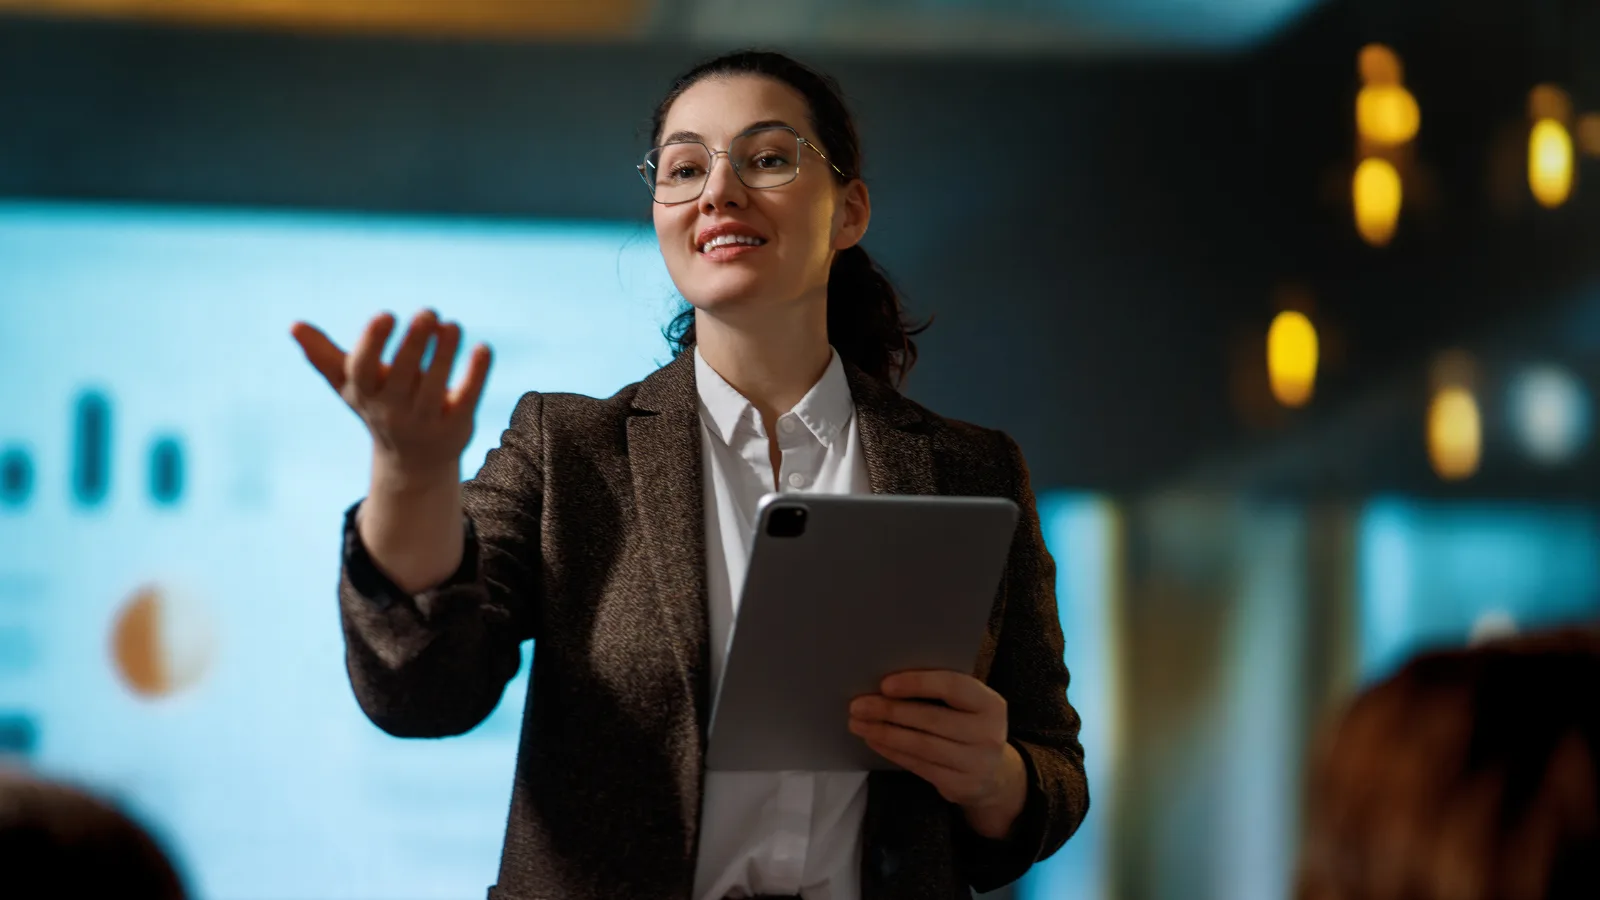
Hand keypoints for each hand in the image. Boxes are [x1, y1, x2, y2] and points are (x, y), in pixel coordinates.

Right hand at [291, 310, 491, 478]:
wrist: (412, 461)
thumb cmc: (379, 407)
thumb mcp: (350, 384)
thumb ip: (324, 356)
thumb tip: (293, 325)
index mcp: (365, 393)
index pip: (363, 369)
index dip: (373, 343)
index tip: (385, 314)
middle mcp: (392, 410)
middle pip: (402, 376)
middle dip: (414, 344)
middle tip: (427, 312)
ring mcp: (425, 421)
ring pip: (435, 387)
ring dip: (445, 355)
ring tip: (452, 325)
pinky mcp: (456, 426)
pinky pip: (467, 399)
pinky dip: (476, 375)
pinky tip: (483, 349)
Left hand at [848, 670, 1027, 839]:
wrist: (995, 775)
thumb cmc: (970, 727)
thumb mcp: (969, 706)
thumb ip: (941, 692)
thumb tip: (888, 683)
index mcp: (990, 704)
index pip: (953, 687)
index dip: (918, 683)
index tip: (885, 684)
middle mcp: (988, 734)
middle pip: (931, 719)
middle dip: (889, 711)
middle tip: (858, 705)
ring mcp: (976, 763)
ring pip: (920, 745)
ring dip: (884, 733)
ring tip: (858, 723)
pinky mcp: (959, 785)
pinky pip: (917, 765)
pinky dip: (891, 752)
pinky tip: (874, 741)